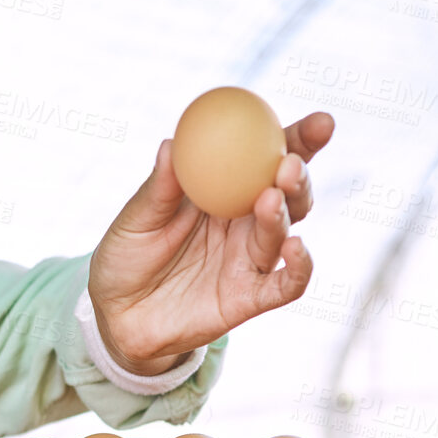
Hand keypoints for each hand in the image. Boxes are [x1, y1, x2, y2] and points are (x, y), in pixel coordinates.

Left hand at [88, 112, 334, 373]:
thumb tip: (171, 143)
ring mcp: (250, 260)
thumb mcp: (136, 219)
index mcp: (223, 190)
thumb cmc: (126, 256)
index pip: (268, 158)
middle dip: (301, 173)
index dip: (300, 139)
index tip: (321, 123)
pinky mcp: (250, 298)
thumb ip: (159, 187)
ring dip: (286, 213)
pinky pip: (286, 284)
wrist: (116, 315)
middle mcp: (245, 222)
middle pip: (289, 193)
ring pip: (285, 232)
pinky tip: (296, 248)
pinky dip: (300, 267)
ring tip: (270, 196)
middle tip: (291, 163)